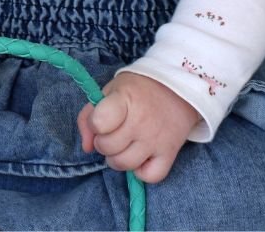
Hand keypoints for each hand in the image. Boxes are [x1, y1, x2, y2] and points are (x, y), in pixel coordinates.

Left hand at [77, 72, 199, 183]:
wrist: (178, 88)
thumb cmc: (139, 89)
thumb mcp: (111, 90)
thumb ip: (89, 115)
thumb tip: (86, 147)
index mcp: (124, 98)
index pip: (99, 122)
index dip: (95, 124)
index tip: (101, 119)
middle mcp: (141, 120)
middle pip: (108, 147)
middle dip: (105, 142)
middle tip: (114, 132)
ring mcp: (156, 139)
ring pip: (124, 165)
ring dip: (119, 158)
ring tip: (126, 144)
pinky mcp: (170, 153)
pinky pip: (149, 177)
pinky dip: (142, 171)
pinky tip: (142, 156)